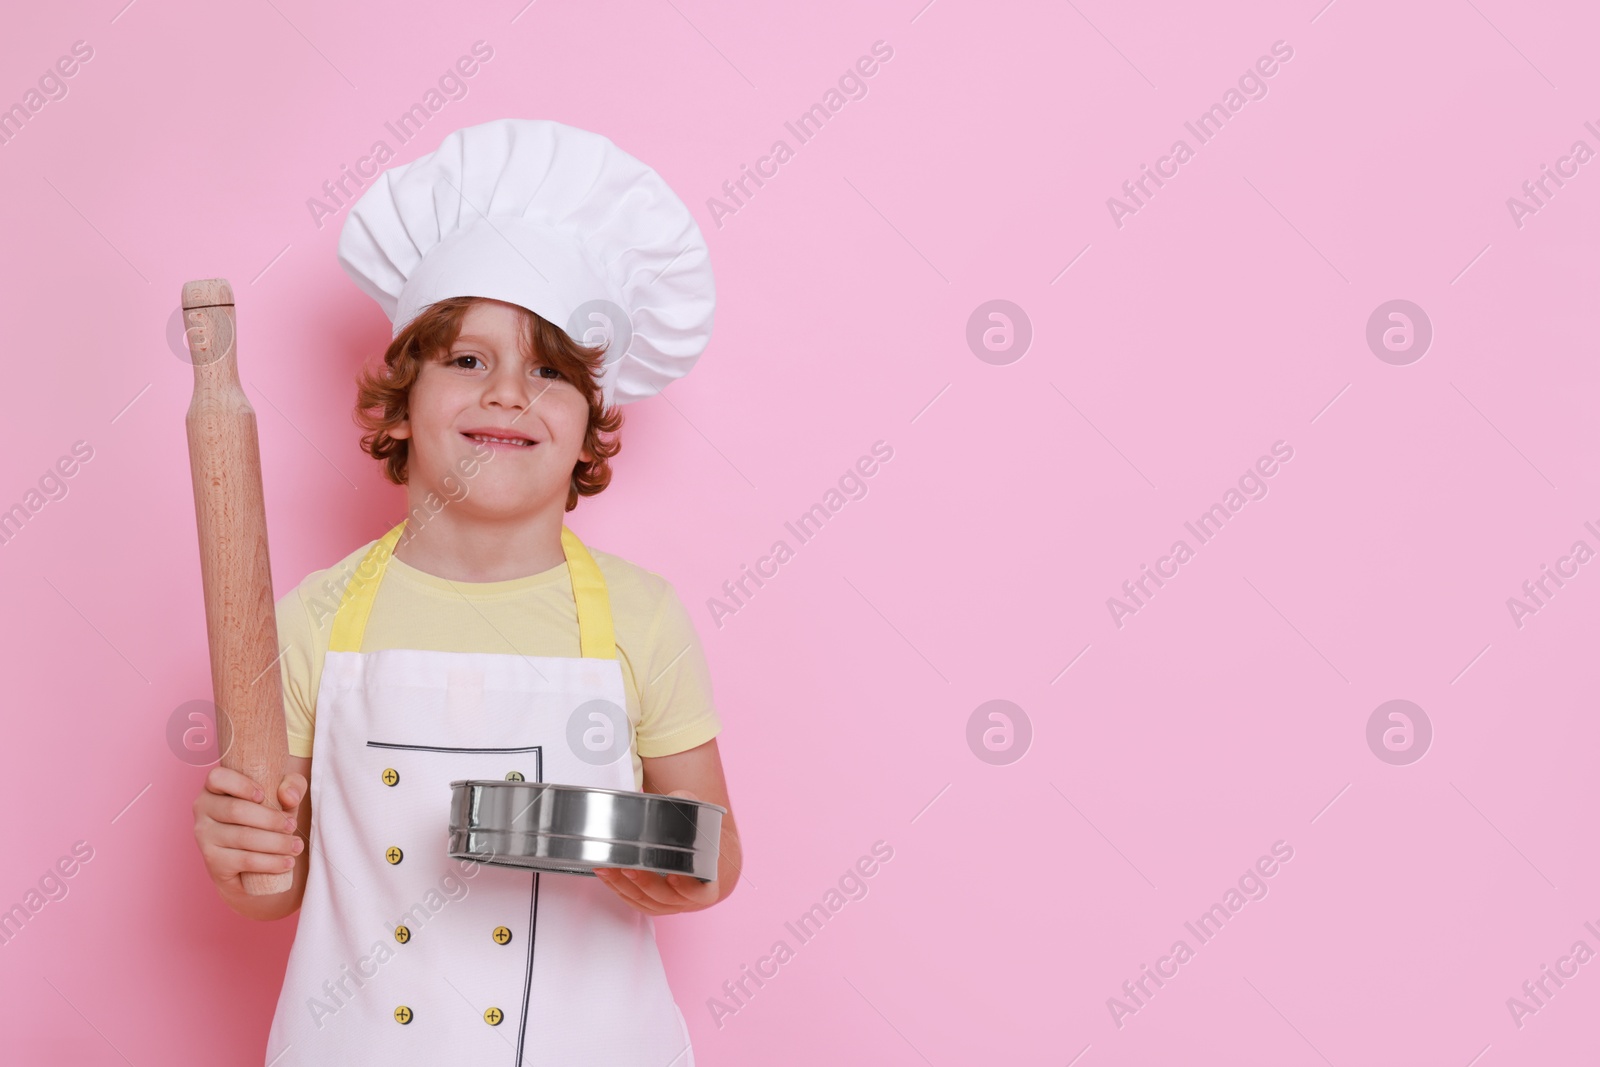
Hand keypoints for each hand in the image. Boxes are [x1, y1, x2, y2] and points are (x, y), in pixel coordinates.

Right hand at [192, 765, 306, 895]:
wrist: (251, 864)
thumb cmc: (267, 818)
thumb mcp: (283, 797)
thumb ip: (292, 786)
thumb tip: (288, 794)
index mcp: (215, 787)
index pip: (217, 777)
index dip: (241, 785)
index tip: (263, 794)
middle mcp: (203, 809)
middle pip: (236, 810)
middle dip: (271, 819)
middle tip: (293, 825)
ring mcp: (205, 837)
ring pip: (243, 837)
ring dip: (276, 843)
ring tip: (296, 846)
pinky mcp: (212, 861)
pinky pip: (244, 860)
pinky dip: (270, 862)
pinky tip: (287, 862)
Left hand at [593, 789, 719, 915]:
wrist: (703, 863)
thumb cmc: (702, 844)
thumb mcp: (702, 826)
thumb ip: (690, 809)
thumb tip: (677, 795)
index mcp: (707, 886)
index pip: (700, 893)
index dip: (687, 887)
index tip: (674, 875)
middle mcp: (686, 900)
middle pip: (664, 897)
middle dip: (644, 883)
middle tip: (629, 868)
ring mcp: (667, 905)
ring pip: (644, 901)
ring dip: (624, 886)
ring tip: (608, 868)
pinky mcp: (650, 904)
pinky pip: (633, 901)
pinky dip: (617, 888)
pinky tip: (606, 874)